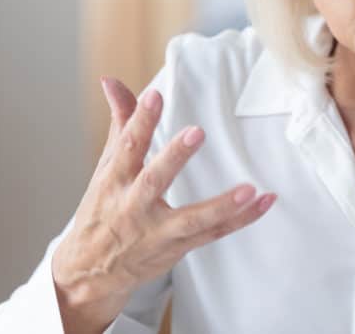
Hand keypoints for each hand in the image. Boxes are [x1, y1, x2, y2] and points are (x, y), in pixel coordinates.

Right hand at [51, 78, 276, 333]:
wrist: (90, 274)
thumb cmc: (102, 212)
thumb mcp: (106, 167)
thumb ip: (120, 123)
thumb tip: (112, 81)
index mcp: (114, 181)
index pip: (127, 147)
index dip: (140, 121)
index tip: (154, 96)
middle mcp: (134, 207)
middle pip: (154, 181)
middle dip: (174, 158)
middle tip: (196, 132)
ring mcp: (158, 232)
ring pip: (191, 219)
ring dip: (221, 205)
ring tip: (249, 189)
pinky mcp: (178, 247)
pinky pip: (214, 233)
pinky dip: (241, 219)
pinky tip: (264, 201)